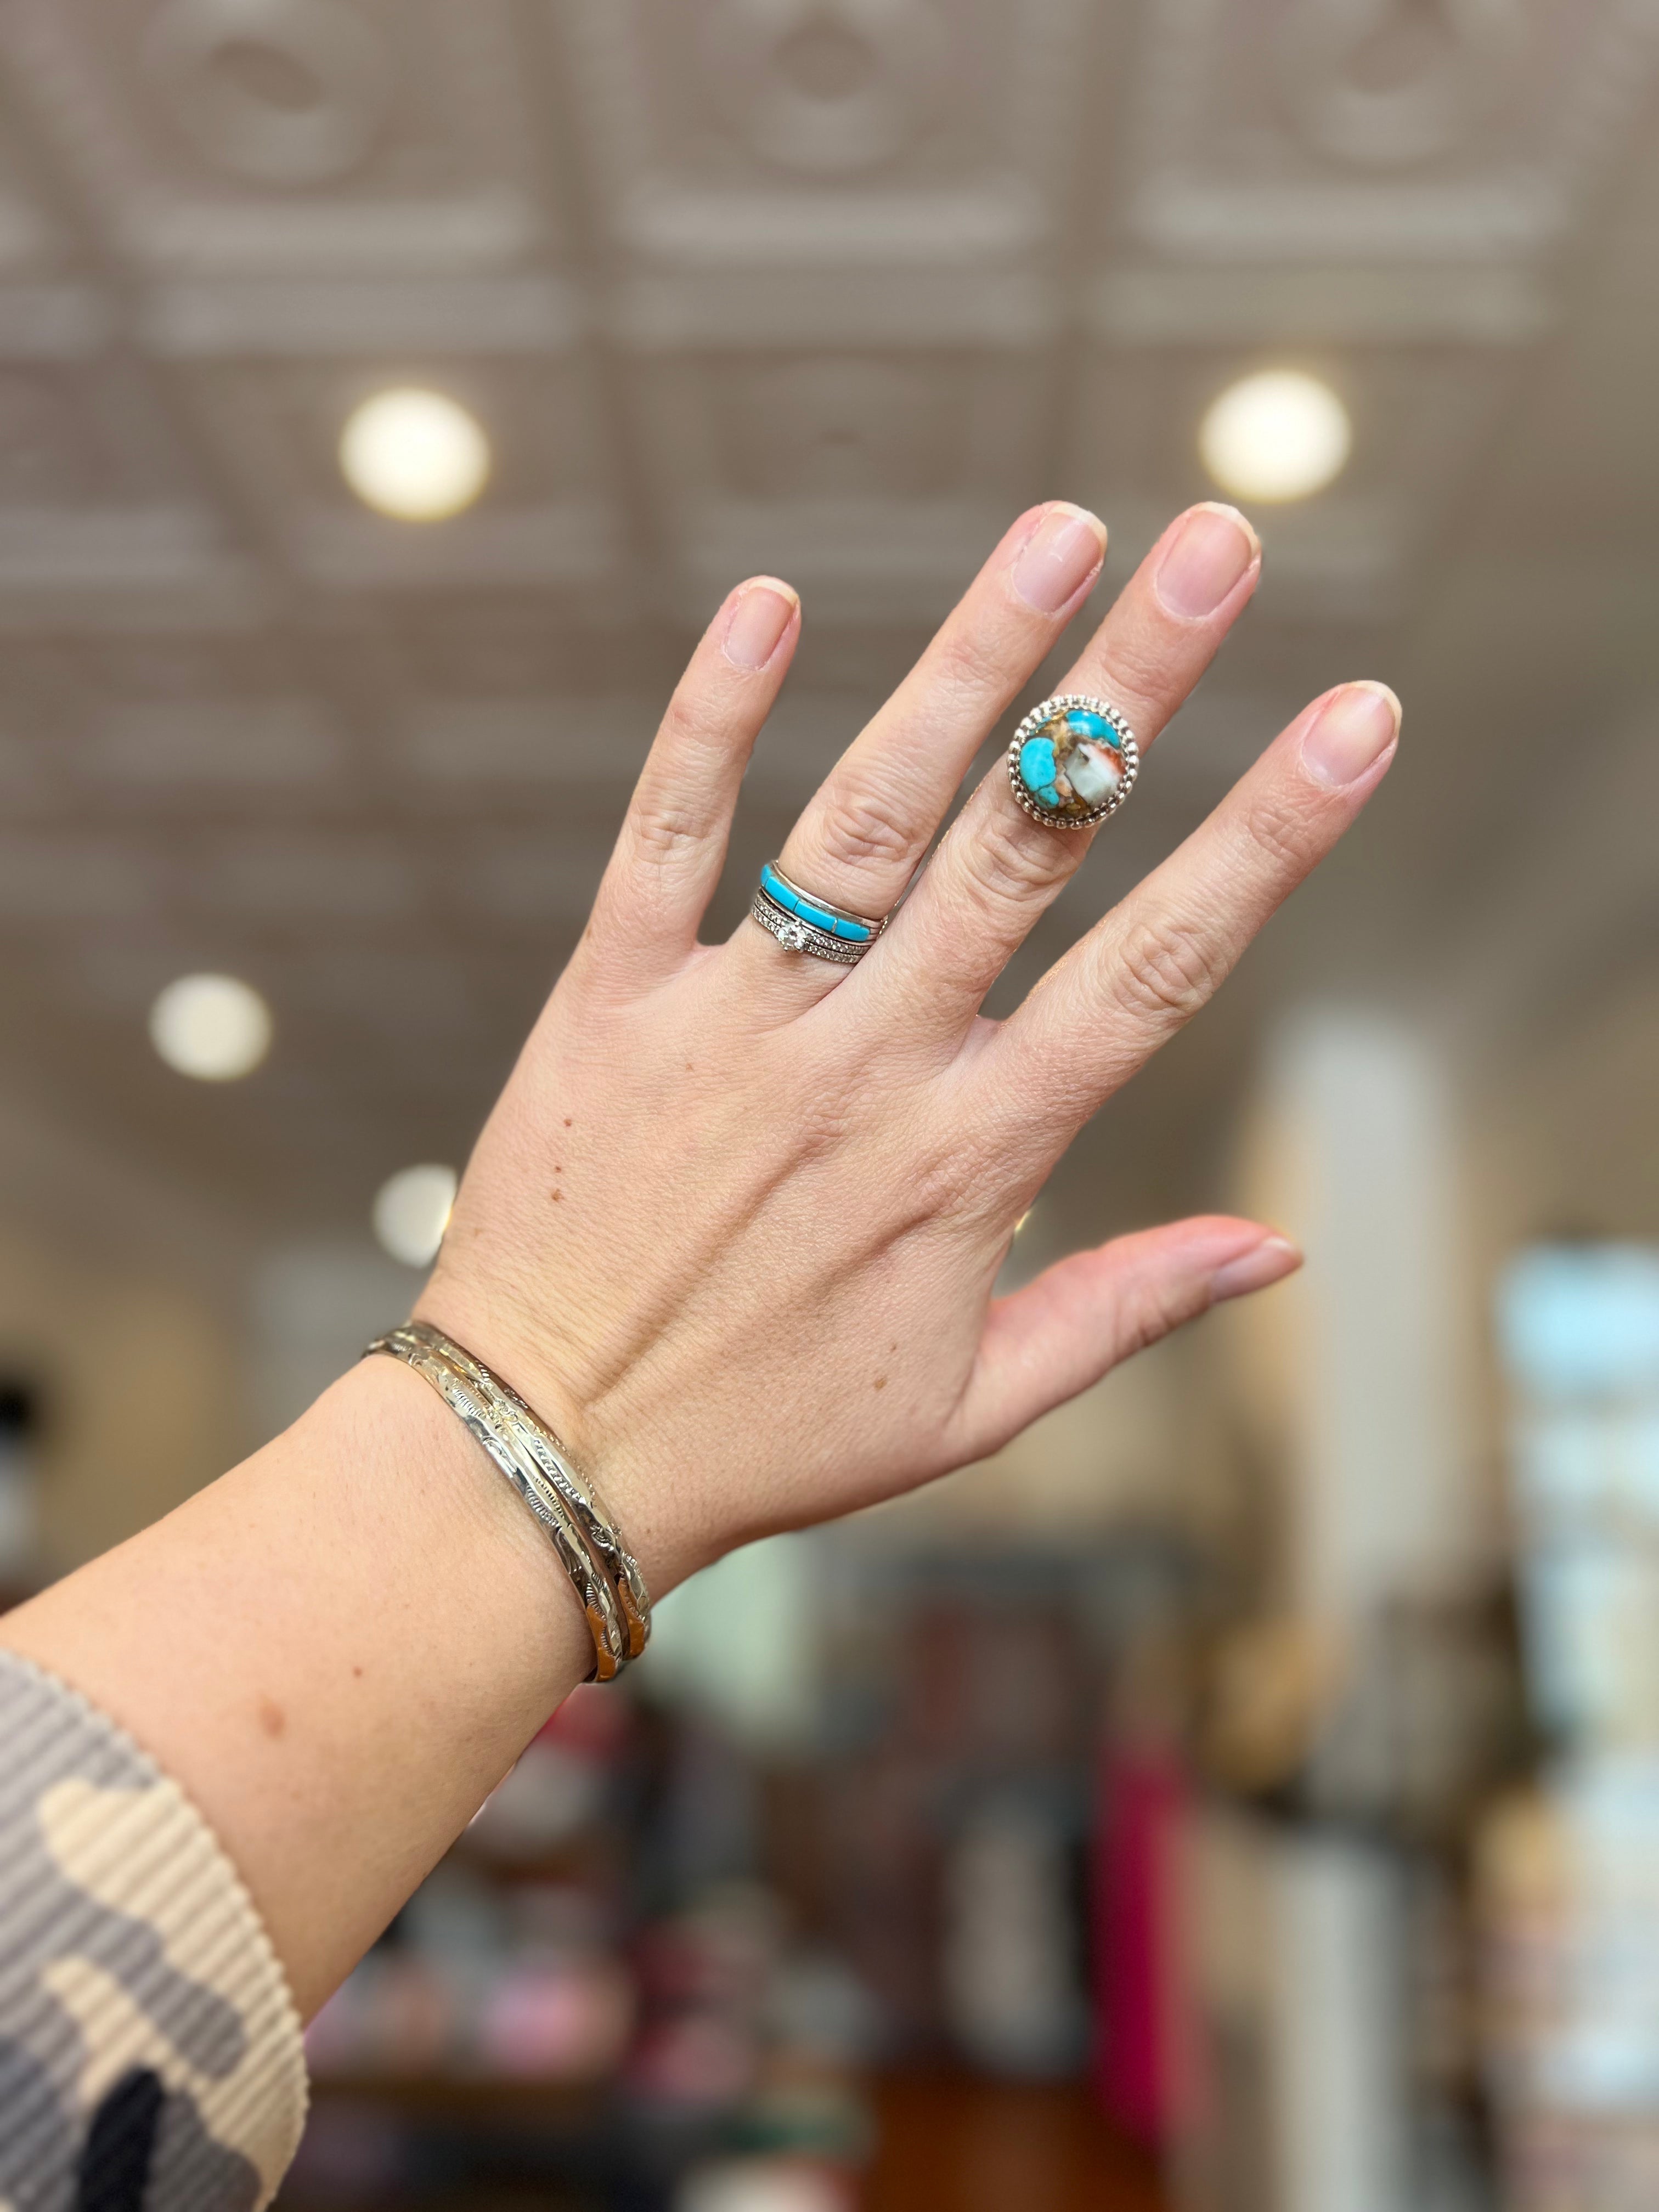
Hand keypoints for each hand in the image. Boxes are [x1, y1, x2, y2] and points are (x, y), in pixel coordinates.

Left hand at [424, 500, 1398, 1592]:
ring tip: (1059, 532)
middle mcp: (866, 1066)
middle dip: (1134, 687)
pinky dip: (711, 717)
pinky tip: (765, 601)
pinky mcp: (609, 1000)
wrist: (547, 1453)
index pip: (1154, 968)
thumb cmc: (769, 1435)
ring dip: (970, 663)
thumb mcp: (972, 1407)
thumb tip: (1277, 1250)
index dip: (1266, 836)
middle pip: (1029, 845)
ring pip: (872, 813)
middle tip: (1217, 547)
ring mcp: (734, 1023)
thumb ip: (1124, 1310)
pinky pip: (664, 836)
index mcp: (971, 1156)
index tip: (1353, 717)